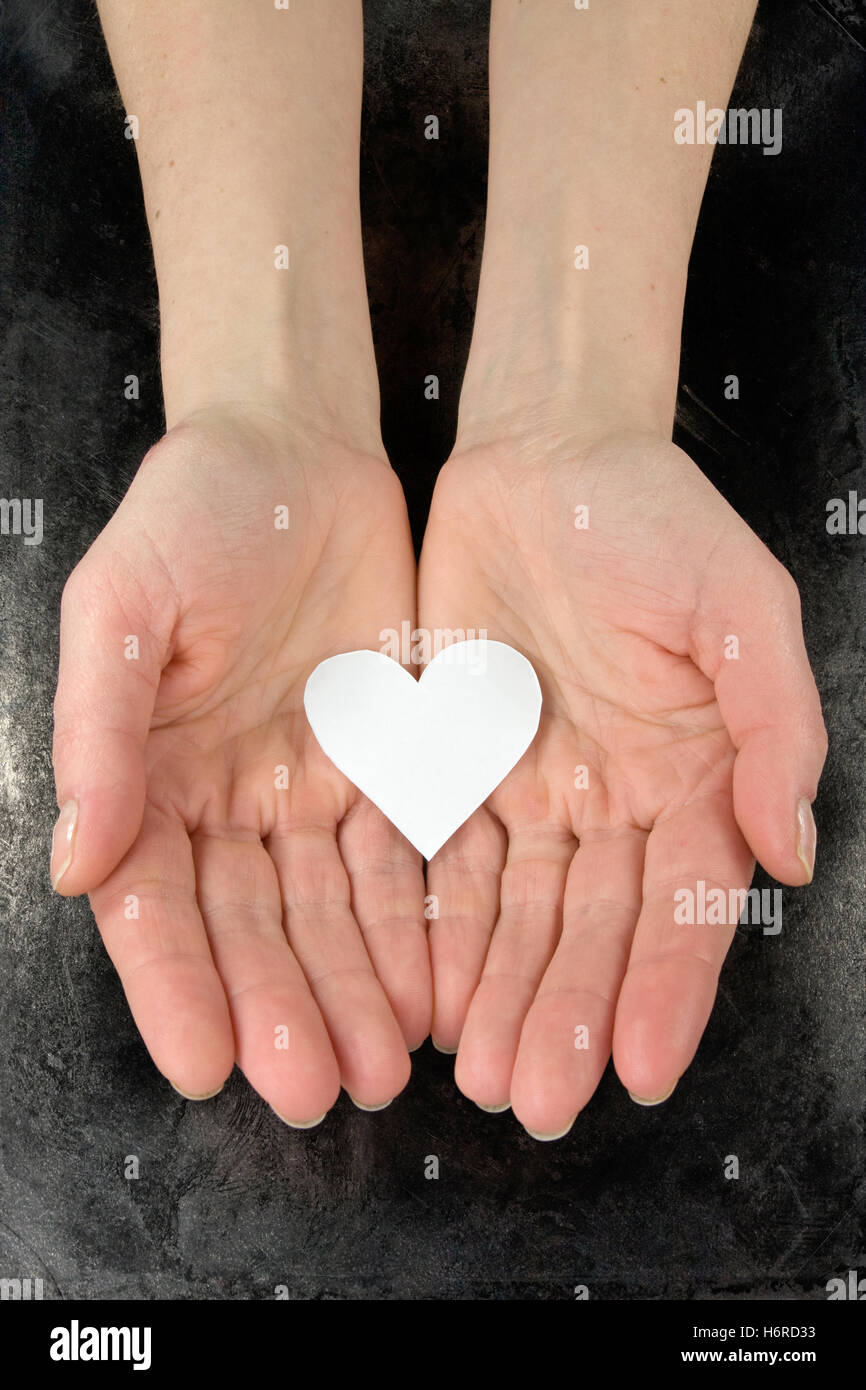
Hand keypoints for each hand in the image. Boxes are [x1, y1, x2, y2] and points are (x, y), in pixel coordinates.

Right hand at [52, 407, 430, 1121]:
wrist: (295, 452)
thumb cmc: (190, 515)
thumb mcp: (122, 609)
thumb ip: (100, 735)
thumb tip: (73, 865)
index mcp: (149, 777)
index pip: (155, 906)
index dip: (176, 988)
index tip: (204, 1065)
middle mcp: (228, 802)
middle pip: (251, 930)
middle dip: (279, 1011)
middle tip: (311, 1092)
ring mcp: (310, 790)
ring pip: (331, 915)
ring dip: (352, 993)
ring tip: (381, 1070)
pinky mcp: (388, 765)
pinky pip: (403, 860)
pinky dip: (415, 928)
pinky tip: (433, 991)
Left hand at [419, 428, 825, 1137]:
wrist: (543, 455)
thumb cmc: (655, 518)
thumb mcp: (742, 604)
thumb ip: (775, 729)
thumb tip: (792, 850)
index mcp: (693, 773)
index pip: (684, 902)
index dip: (665, 986)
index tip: (641, 1065)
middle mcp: (614, 799)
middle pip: (591, 928)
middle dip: (568, 1013)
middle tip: (541, 1099)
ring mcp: (531, 788)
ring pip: (514, 914)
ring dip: (501, 995)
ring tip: (485, 1076)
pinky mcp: (453, 762)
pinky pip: (440, 858)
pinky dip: (434, 929)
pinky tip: (426, 993)